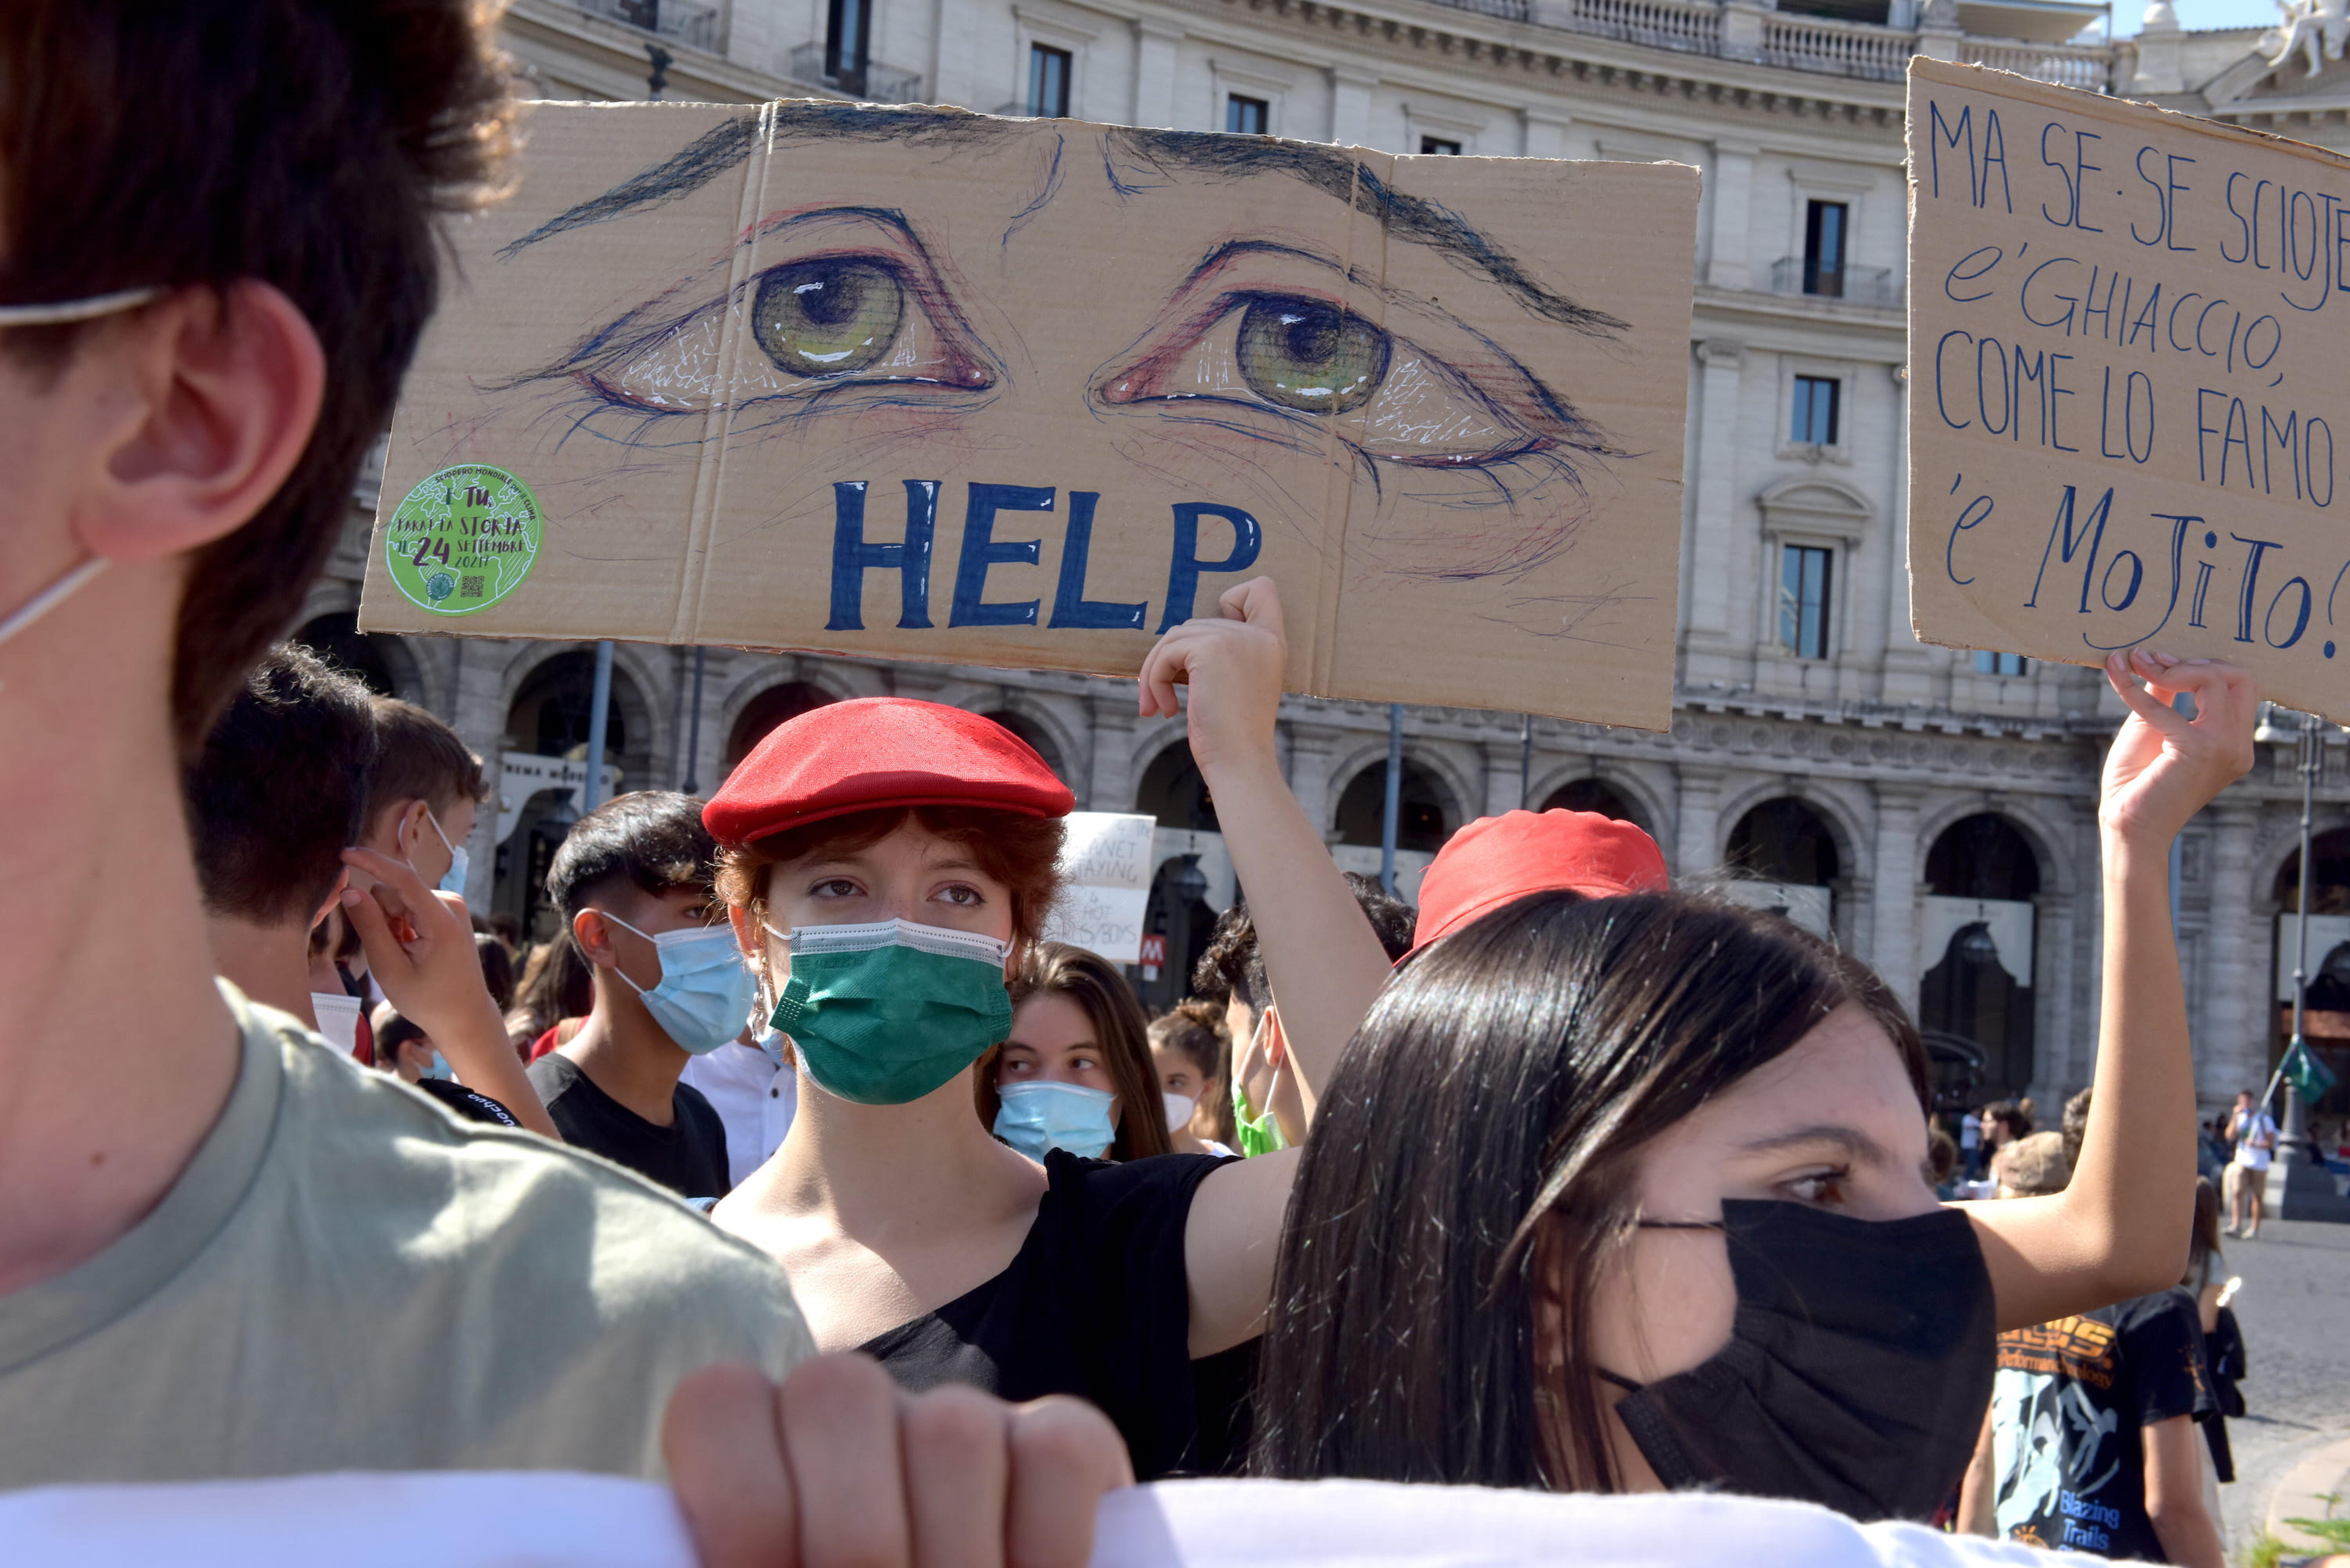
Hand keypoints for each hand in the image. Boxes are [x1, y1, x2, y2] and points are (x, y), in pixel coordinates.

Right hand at [339, 845, 499, 1044]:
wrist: (464, 1015)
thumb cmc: (428, 999)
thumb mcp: (390, 968)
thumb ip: (370, 927)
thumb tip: (350, 890)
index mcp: (441, 918)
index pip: (403, 878)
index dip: (372, 862)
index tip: (344, 853)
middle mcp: (451, 904)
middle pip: (394, 892)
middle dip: (381, 917)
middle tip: (392, 952)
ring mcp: (452, 906)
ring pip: (399, 900)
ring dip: (391, 925)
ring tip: (405, 955)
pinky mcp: (448, 911)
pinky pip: (410, 907)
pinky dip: (402, 927)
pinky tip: (412, 950)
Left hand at [664, 1353, 1132, 1567]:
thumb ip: (758, 1558)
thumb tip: (768, 1557)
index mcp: (760, 1446)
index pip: (722, 1400)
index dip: (740, 1501)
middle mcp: (860, 1409)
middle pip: (838, 1393)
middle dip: (851, 1539)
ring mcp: (965, 1417)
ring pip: (951, 1431)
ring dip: (953, 1556)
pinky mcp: (1064, 1439)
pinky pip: (1056, 1454)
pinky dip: (1047, 1546)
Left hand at [1136, 577, 1285, 779]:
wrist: (1240, 763)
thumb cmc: (1233, 736)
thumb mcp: (1235, 684)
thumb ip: (1222, 654)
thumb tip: (1174, 641)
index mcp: (1271, 641)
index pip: (1261, 588)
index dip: (1231, 601)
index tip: (1214, 646)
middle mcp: (1259, 634)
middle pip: (1196, 622)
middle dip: (1172, 659)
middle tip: (1161, 697)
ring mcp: (1236, 638)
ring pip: (1175, 637)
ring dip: (1156, 672)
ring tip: (1157, 706)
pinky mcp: (1210, 649)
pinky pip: (1166, 653)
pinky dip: (1154, 681)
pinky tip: (1166, 710)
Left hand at [2099, 648, 2255, 847]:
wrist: (2128, 825)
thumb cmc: (2139, 780)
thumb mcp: (2155, 726)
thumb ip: (2167, 693)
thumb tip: (2162, 657)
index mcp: (2234, 741)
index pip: (2241, 686)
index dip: (2205, 665)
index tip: (2162, 658)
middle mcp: (2238, 745)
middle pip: (2239, 678)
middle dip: (2197, 660)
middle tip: (2152, 658)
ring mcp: (2224, 747)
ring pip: (2215, 681)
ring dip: (2171, 666)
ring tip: (2134, 662)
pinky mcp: (2198, 749)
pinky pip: (2164, 704)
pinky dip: (2133, 686)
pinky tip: (2114, 671)